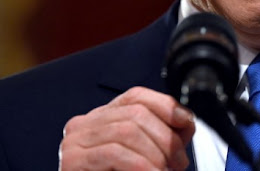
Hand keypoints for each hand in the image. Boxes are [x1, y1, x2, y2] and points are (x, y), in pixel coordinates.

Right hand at [58, 86, 194, 169]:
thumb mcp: (145, 153)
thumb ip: (162, 134)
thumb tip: (185, 120)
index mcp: (102, 117)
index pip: (136, 96)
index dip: (165, 105)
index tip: (186, 121)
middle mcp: (84, 124)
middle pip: (135, 112)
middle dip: (165, 137)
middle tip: (179, 162)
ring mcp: (75, 141)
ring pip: (127, 131)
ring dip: (155, 154)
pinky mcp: (72, 161)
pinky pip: (113, 153)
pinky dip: (140, 164)